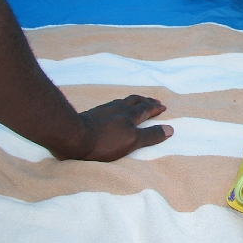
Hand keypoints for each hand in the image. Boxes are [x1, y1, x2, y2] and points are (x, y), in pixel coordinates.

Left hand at [52, 95, 171, 160]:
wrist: (72, 137)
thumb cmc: (105, 141)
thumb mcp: (132, 141)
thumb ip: (151, 135)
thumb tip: (170, 129)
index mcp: (130, 114)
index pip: (146, 108)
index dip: (155, 107)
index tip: (162, 106)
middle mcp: (118, 108)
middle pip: (134, 101)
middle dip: (145, 101)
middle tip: (152, 101)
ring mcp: (103, 110)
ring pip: (121, 102)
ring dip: (130, 102)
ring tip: (133, 103)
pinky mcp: (90, 115)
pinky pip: (108, 107)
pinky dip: (116, 107)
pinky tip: (111, 111)